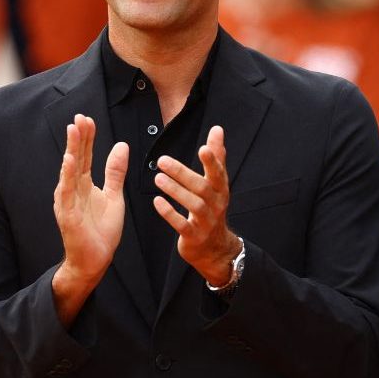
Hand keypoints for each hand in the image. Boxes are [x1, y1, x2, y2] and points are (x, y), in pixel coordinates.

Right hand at [54, 115, 128, 286]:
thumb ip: (115, 172)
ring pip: (69, 172)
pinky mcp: (68, 215)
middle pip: (76, 158)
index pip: (84, 156)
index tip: (88, 119)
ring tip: (73, 131)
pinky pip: (67, 193)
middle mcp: (72, 189)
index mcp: (83, 184)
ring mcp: (68, 201)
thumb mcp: (114, 196)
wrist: (95, 259)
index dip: (86, 138)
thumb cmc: (101, 230)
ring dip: (71, 151)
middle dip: (78, 138)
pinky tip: (70, 161)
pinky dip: (68, 176)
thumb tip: (121, 146)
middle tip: (80, 117)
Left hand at [153, 125, 242, 286]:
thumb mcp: (217, 183)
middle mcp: (216, 204)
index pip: (218, 173)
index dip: (212, 161)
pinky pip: (182, 225)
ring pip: (193, 205)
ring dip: (175, 191)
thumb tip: (217, 129)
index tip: (203, 148)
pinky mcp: (195, 236)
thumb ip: (216, 156)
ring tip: (157, 178)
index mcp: (221, 189)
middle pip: (202, 187)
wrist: (215, 247)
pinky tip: (157, 202)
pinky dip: (170, 214)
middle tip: (162, 161)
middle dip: (182, 173)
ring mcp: (206, 222)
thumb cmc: (213, 209)